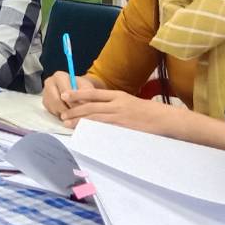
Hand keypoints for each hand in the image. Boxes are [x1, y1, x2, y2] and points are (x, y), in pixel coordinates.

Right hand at [42, 71, 94, 118]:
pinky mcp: (45, 103)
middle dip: (69, 110)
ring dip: (65, 114)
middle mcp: (49, 83)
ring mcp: (45, 93)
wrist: (76, 88)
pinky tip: (69, 114)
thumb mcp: (86, 87)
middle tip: (78, 116)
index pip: (65, 92)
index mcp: (59, 76)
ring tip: (75, 115)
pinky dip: (62, 116)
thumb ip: (85, 93)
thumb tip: (83, 102)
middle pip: (57, 101)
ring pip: (54, 108)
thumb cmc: (81, 87)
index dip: (74, 102)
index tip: (82, 109)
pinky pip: (52, 112)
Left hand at [57, 85, 177, 135]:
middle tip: (61, 114)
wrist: (163, 118)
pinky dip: (92, 130)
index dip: (77, 94)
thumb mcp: (128, 101)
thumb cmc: (146, 112)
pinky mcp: (123, 128)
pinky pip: (104, 129)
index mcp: (117, 95)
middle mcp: (117, 104)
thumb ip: (112, 103)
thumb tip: (94, 106)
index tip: (64, 95)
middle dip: (74, 110)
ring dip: (79, 120)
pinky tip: (83, 132)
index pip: (93, 93)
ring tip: (67, 123)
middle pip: (90, 106)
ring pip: (95, 117)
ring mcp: (120, 116)